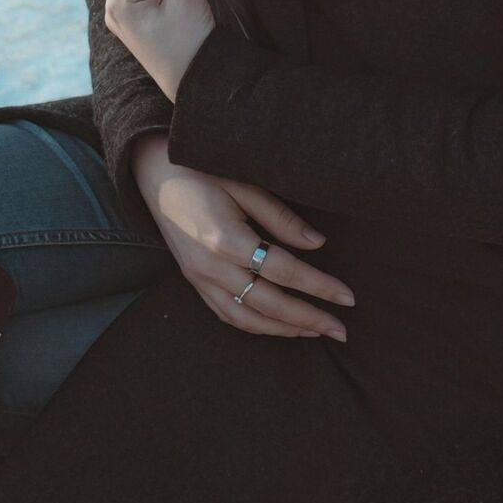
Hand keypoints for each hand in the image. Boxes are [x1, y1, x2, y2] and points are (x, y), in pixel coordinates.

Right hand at [132, 134, 353, 340]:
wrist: (154, 174)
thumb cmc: (203, 170)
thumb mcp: (245, 184)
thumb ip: (280, 218)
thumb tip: (318, 244)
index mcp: (226, 239)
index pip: (283, 271)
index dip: (319, 286)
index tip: (347, 296)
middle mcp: (211, 267)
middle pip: (269, 303)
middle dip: (309, 318)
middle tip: (341, 329)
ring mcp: (199, 279)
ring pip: (247, 319)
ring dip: (284, 329)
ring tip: (316, 331)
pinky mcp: (194, 282)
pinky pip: (228, 315)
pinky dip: (256, 326)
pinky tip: (279, 326)